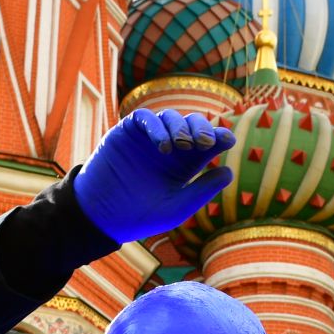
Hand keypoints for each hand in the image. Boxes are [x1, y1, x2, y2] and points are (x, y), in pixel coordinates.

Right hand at [73, 109, 236, 243]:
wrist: (104, 217)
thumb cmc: (142, 216)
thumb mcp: (178, 207)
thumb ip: (202, 190)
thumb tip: (229, 171)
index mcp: (186, 163)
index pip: (207, 142)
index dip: (219, 137)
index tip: (228, 140)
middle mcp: (170, 146)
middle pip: (192, 124)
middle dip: (202, 128)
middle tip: (204, 143)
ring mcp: (148, 137)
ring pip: (170, 117)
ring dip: (180, 127)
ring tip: (181, 146)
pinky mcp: (128, 132)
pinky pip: (145, 118)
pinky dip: (156, 126)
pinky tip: (163, 146)